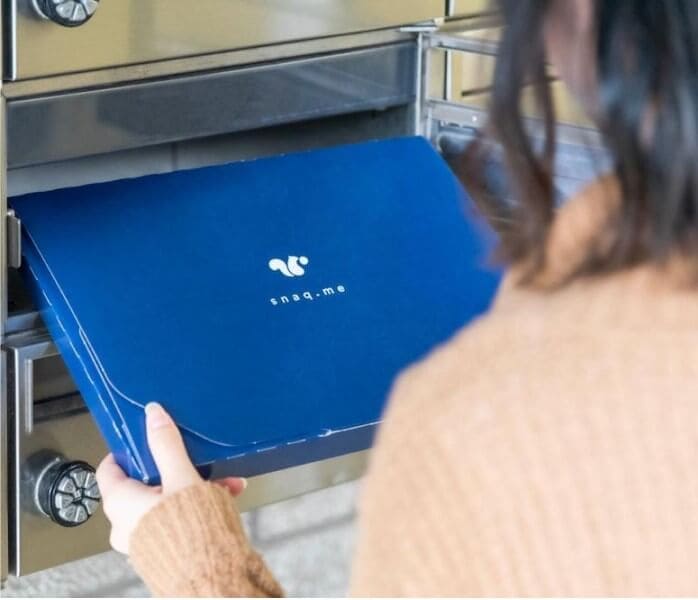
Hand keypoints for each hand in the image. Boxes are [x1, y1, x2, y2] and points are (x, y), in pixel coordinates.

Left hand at [96, 402, 245, 553]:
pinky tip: (227, 497)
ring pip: (167, 502)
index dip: (127, 451)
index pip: (110, 469)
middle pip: (146, 484)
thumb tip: (153, 415)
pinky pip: (179, 520)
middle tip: (195, 459)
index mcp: (121, 505)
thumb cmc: (190, 533)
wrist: (213, 578)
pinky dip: (199, 506)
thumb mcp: (181, 478)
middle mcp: (126, 526)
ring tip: (224, 481)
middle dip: (177, 468)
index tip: (143, 438)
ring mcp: (145, 541)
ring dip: (195, 487)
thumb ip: (167, 445)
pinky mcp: (165, 552)